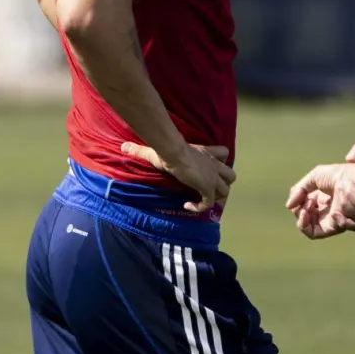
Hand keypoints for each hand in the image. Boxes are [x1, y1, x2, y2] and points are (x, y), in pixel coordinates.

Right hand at [120, 140, 234, 213]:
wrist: (173, 152)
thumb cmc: (166, 149)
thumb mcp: (156, 149)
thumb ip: (140, 148)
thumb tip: (124, 146)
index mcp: (207, 153)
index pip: (223, 153)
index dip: (220, 162)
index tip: (208, 171)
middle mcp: (214, 165)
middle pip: (230, 175)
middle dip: (222, 184)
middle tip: (208, 190)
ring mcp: (213, 177)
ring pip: (226, 190)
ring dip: (216, 197)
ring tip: (201, 200)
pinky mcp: (208, 188)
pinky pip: (209, 203)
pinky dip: (201, 207)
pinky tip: (187, 206)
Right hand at [285, 160, 354, 238]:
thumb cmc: (339, 174)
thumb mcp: (314, 178)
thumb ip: (299, 190)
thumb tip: (288, 206)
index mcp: (320, 207)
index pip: (304, 220)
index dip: (300, 214)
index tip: (303, 201)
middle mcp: (329, 216)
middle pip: (309, 228)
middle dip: (304, 217)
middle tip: (307, 203)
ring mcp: (339, 221)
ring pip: (320, 230)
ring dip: (313, 216)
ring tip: (316, 201)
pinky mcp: (349, 223)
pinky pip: (334, 231)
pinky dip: (330, 223)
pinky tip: (333, 212)